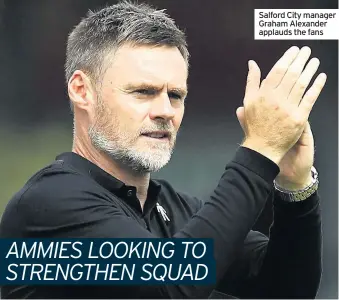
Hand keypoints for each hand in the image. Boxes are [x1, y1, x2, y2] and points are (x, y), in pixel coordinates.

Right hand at [239, 46, 326, 172]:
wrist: (262, 147)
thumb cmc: (255, 126)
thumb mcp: (248, 101)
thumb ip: (251, 81)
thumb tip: (252, 64)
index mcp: (263, 94)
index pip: (278, 70)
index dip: (287, 58)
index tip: (294, 51)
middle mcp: (276, 99)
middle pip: (291, 74)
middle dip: (300, 60)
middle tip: (306, 51)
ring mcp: (289, 108)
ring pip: (301, 84)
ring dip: (309, 70)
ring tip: (314, 61)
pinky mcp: (299, 118)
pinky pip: (310, 99)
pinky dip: (316, 87)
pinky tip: (320, 77)